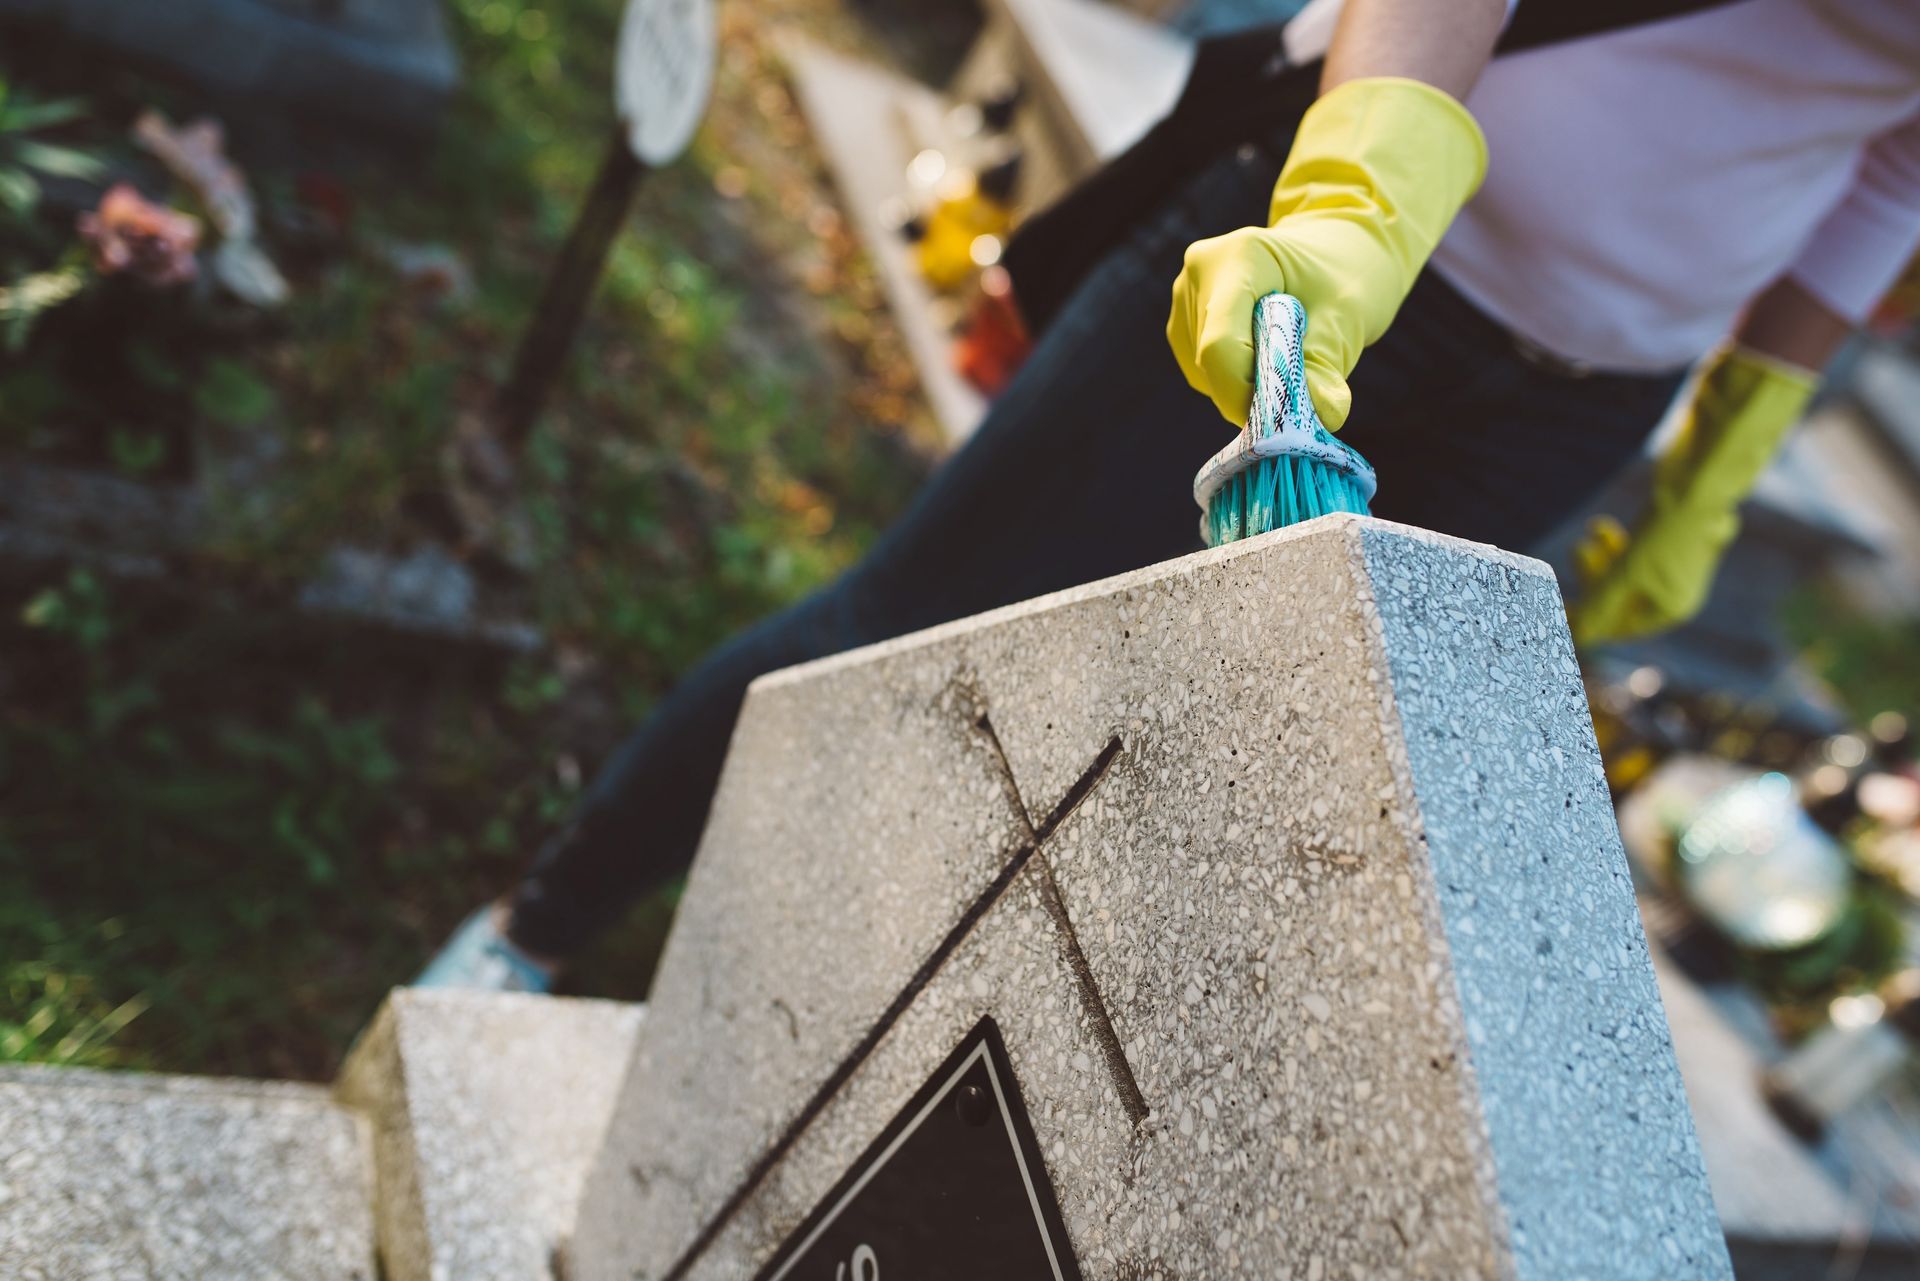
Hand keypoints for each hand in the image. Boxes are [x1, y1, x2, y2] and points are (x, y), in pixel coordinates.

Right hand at [1167, 76, 1486, 428]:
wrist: (1345, 242)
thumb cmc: (1353, 270)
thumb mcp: (1353, 316)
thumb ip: (1330, 365)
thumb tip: (1325, 415)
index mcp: (1234, 260)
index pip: (1220, 347)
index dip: (1253, 391)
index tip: (1296, 410)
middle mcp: (1197, 271)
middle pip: (1207, 363)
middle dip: (1253, 390)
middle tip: (1305, 390)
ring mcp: (1185, 295)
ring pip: (1201, 371)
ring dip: (1247, 386)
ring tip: (1296, 364)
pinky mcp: (1185, 318)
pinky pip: (1200, 369)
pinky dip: (1236, 380)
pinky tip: (1273, 363)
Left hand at [1567, 344, 1817, 647]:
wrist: (1704, 475)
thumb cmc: (1667, 528)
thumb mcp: (1627, 571)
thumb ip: (1599, 605)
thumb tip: (1575, 638)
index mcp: (1673, 606)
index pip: (1620, 627)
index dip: (1587, 617)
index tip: (1554, 605)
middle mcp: (1677, 588)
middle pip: (1620, 598)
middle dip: (1594, 578)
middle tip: (1577, 553)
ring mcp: (1675, 561)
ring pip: (1624, 571)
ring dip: (1602, 556)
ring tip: (1592, 531)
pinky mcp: (1668, 535)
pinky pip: (1631, 550)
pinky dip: (1613, 541)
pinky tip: (1600, 525)